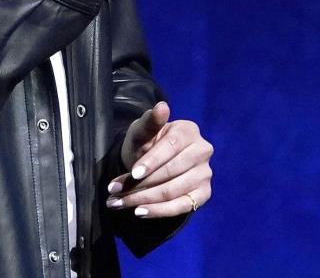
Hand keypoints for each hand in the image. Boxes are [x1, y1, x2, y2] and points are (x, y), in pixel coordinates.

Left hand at [105, 101, 213, 217]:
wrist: (154, 161)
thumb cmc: (147, 142)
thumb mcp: (143, 130)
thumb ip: (150, 121)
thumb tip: (162, 106)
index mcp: (189, 131)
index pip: (170, 147)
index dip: (151, 161)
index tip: (132, 174)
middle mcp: (203, 151)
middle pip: (170, 173)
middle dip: (139, 185)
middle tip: (114, 193)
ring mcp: (205, 174)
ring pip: (172, 191)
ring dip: (142, 200)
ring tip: (118, 203)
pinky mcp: (204, 194)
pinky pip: (181, 207)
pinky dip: (158, 211)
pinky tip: (139, 212)